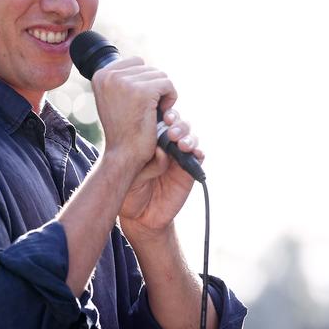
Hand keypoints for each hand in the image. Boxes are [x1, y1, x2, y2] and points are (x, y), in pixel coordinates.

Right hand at [91, 57, 177, 175]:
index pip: (135, 62)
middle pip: (148, 68)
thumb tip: (138, 62)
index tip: (138, 101)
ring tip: (152, 111)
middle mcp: (110, 75)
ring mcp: (125, 82)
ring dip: (162, 94)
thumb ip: (120, 79)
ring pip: (160, 75)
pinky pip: (167, 84)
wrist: (123, 153)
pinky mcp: (143, 91)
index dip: (143, 82)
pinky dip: (171, 98)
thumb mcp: (112, 98)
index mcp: (101, 74)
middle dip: (153, 87)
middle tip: (147, 109)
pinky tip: (162, 112)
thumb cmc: (121, 128)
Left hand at [119, 109, 203, 238]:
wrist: (140, 215)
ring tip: (181, 144)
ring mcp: (178, 156)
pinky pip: (197, 157)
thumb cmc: (130, 191)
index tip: (163, 115)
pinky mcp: (188, 170)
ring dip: (188, 137)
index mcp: (147, 140)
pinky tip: (194, 153)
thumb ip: (146, 164)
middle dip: (177, 123)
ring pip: (189, 137)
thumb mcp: (131, 176)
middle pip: (177, 124)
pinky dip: (198, 152)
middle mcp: (164, 144)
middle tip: (171, 131)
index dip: (162, 113)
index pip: (158, 120)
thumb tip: (161, 151)